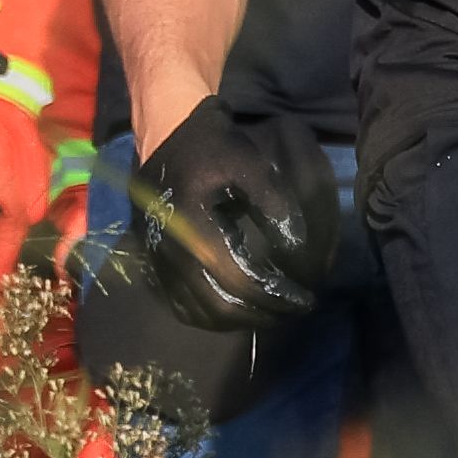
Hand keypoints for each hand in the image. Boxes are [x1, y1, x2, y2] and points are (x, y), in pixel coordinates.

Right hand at [127, 95, 337, 332]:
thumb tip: (295, 248)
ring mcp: (157, 261)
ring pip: (196, 312)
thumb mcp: (251, 167)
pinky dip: (208, 315)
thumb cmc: (213, 149)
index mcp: (194, 230)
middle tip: (291, 312)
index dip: (277, 296)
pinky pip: (178, 304)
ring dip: (236, 320)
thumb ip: (275, 205)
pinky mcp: (152, 262)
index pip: (241, 281)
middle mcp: (170, 253)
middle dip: (260, 315)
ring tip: (269, 313)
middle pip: (218, 307)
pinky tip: (235, 308)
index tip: (305, 299)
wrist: (166, 137)